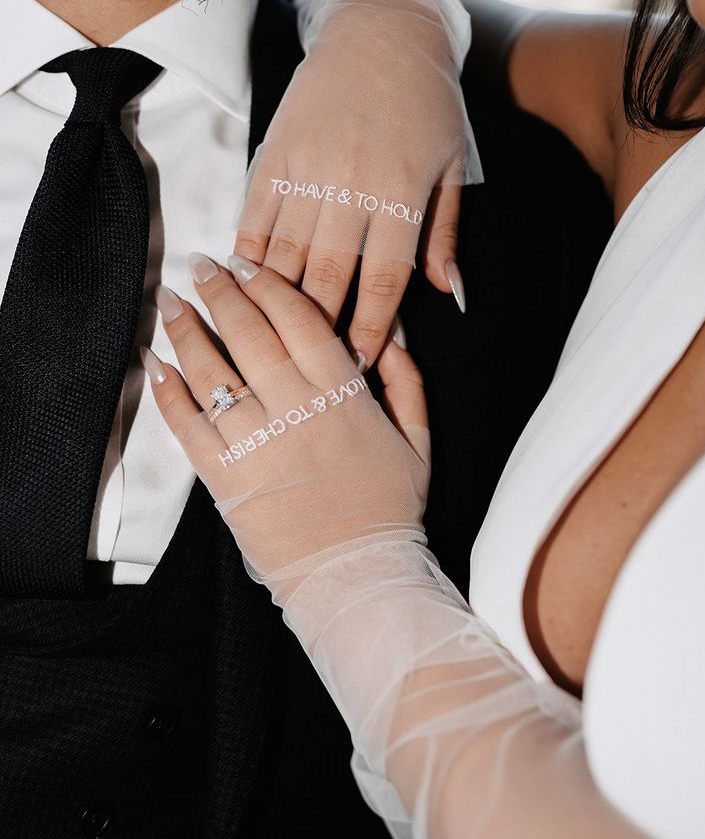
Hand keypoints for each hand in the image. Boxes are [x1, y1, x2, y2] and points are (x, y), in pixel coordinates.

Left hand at [146, 253, 429, 583]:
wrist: (355, 576)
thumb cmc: (387, 510)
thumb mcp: (417, 441)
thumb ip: (407, 383)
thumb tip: (394, 334)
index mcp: (342, 393)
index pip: (299, 318)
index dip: (269, 283)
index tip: (247, 262)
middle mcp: (295, 407)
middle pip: (249, 331)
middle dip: (220, 290)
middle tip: (201, 264)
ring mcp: (255, 441)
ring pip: (212, 370)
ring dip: (185, 329)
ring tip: (169, 298)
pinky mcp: (224, 475)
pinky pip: (187, 424)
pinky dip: (167, 392)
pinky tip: (153, 364)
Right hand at [234, 0, 478, 369]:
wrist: (381, 31)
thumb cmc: (427, 101)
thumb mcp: (451, 164)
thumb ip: (445, 232)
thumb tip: (447, 293)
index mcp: (401, 196)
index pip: (382, 282)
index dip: (369, 329)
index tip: (357, 365)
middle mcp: (351, 188)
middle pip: (329, 278)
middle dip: (320, 329)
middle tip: (312, 367)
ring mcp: (307, 170)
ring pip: (285, 254)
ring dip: (277, 303)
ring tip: (271, 338)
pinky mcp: (274, 154)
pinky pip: (254, 217)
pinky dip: (246, 254)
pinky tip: (241, 283)